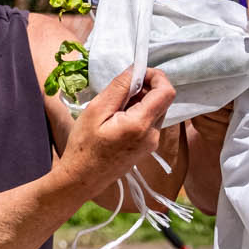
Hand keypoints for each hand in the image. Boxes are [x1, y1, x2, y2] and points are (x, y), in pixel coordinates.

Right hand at [60, 66, 175, 196]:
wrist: (82, 179)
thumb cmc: (84, 146)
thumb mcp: (96, 110)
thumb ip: (119, 88)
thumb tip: (135, 69)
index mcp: (141, 125)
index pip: (166, 92)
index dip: (156, 76)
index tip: (136, 73)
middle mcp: (153, 135)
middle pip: (161, 100)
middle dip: (145, 88)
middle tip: (119, 91)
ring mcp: (152, 143)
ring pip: (155, 110)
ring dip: (140, 100)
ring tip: (114, 107)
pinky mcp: (147, 147)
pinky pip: (149, 121)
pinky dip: (138, 112)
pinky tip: (117, 119)